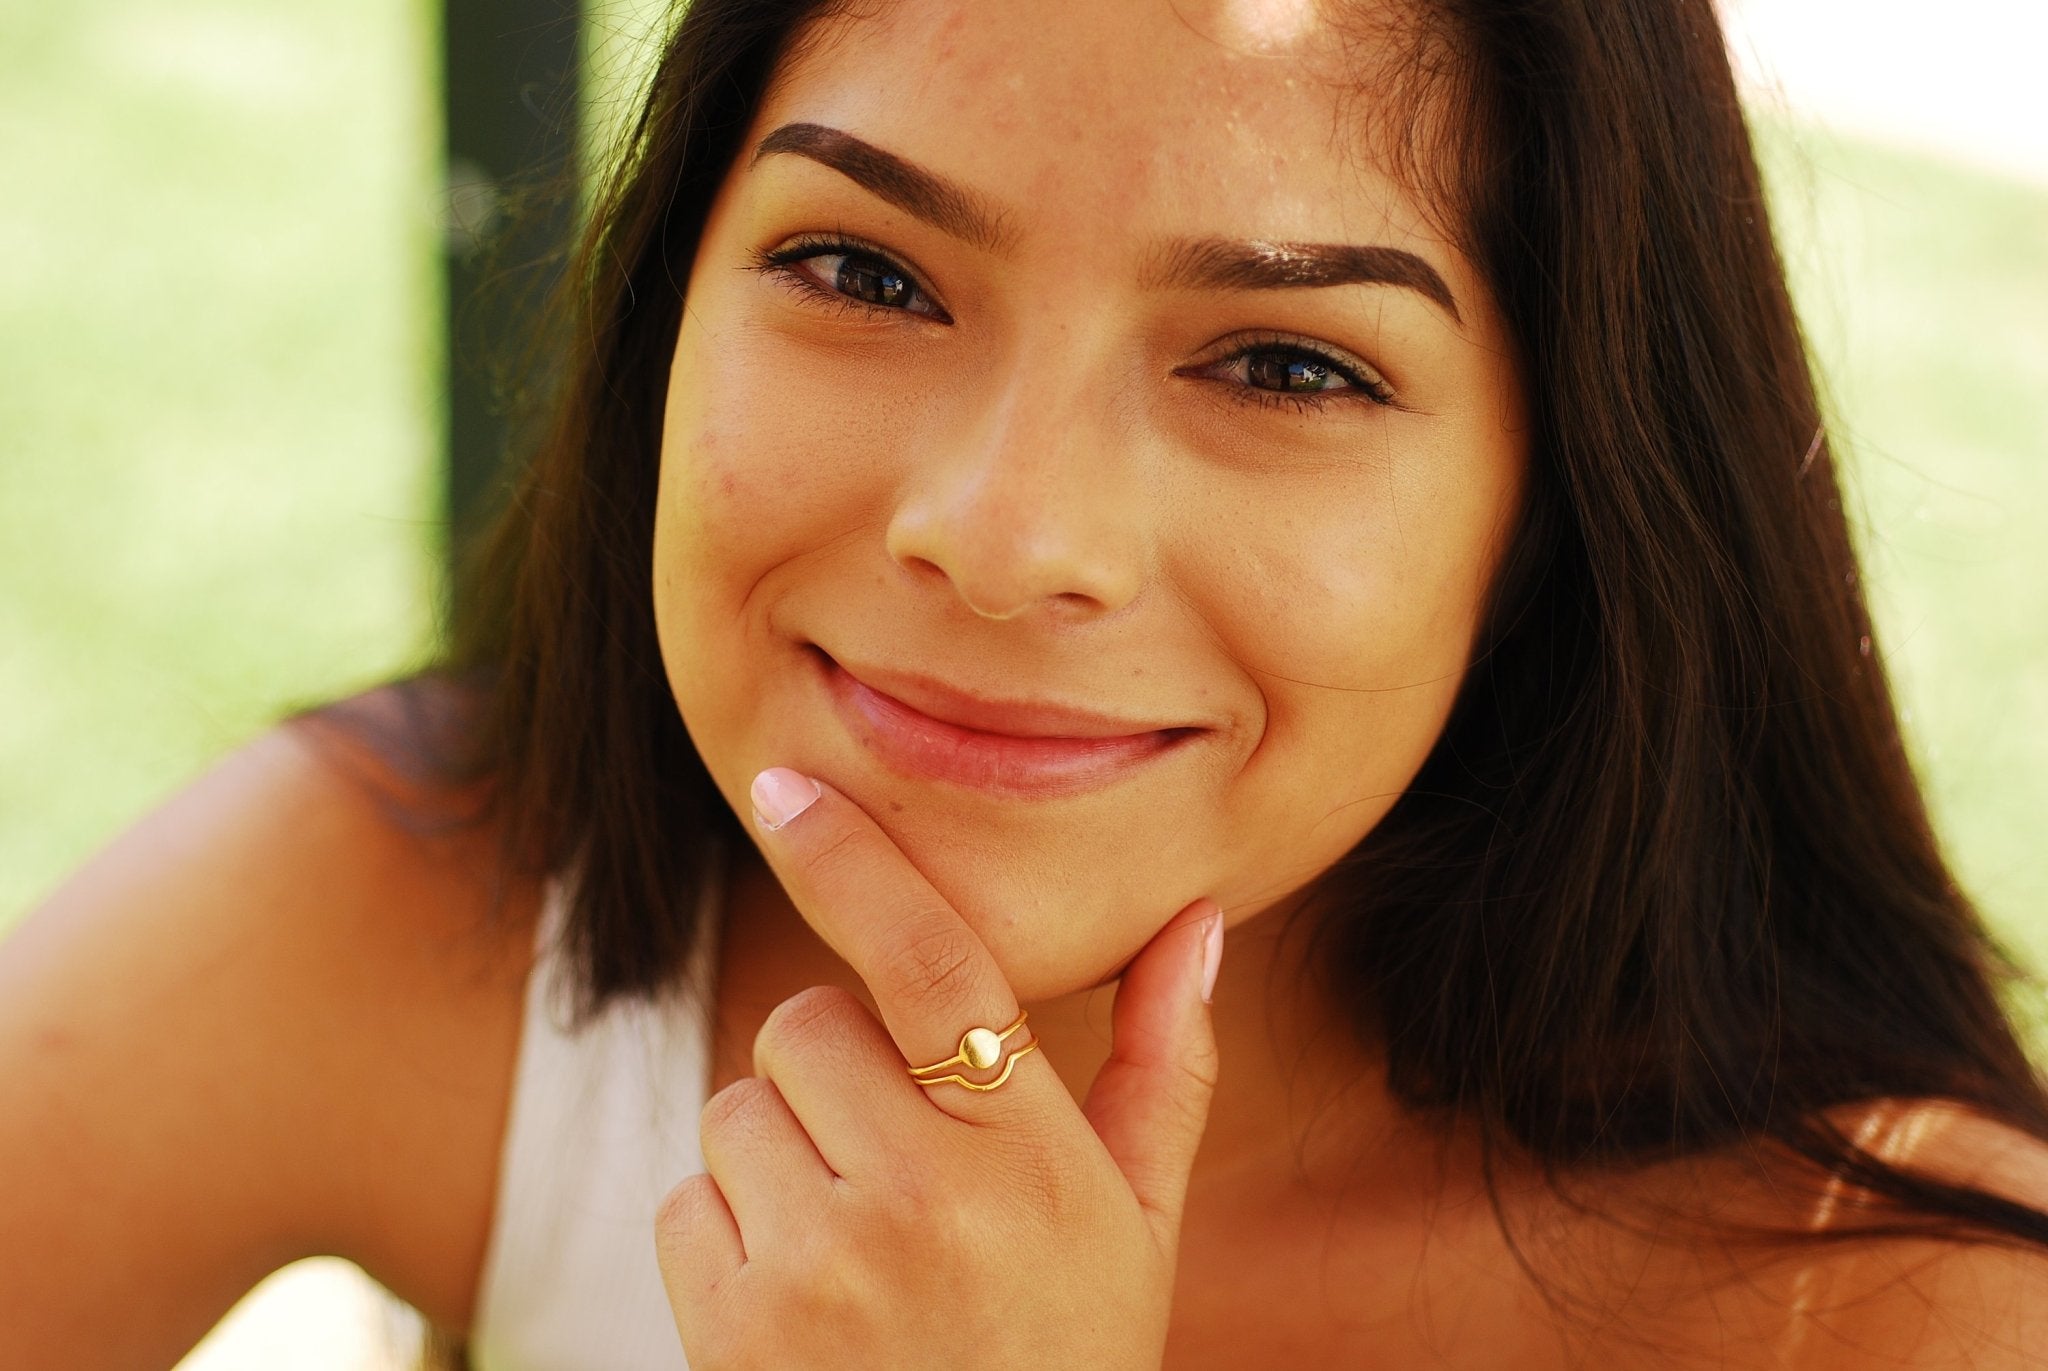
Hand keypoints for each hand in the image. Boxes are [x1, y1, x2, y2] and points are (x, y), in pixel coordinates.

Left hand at [654, 767, 1224, 1369]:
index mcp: (1032, 1160)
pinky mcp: (731, 1330)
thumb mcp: (1138, 1222)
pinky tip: (799, 1298)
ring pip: (738, 1108)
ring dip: (777, 1153)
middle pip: (805, 1027)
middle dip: (833, 1071)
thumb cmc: (1067, 1353)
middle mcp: (923, 1204)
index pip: (932, 966)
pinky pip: (686, 1199)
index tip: (785, 789)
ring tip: (852, 1244)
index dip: (856, 863)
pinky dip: (726, 1230)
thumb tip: (1198, 921)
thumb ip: (1160, 1065)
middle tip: (892, 1158)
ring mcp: (817, 1272)